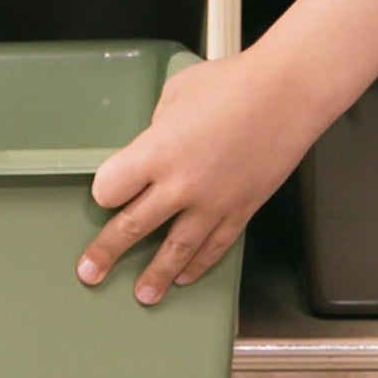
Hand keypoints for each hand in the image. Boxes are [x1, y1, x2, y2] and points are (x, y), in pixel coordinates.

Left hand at [77, 50, 314, 304]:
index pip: (110, 188)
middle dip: (106, 252)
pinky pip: (214, 246)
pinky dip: (198, 265)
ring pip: (175, 250)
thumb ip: (158, 125)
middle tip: (89, 272)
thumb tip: (154, 142)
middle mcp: (179, 185)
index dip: (105, 192)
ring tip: (142, 295)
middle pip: (132, 226)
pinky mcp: (240, 210)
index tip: (105, 195)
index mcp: (155, 152)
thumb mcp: (175, 93)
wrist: (287, 94)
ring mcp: (212, 203)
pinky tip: (185, 276)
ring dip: (154, 275)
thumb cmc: (233, 83)